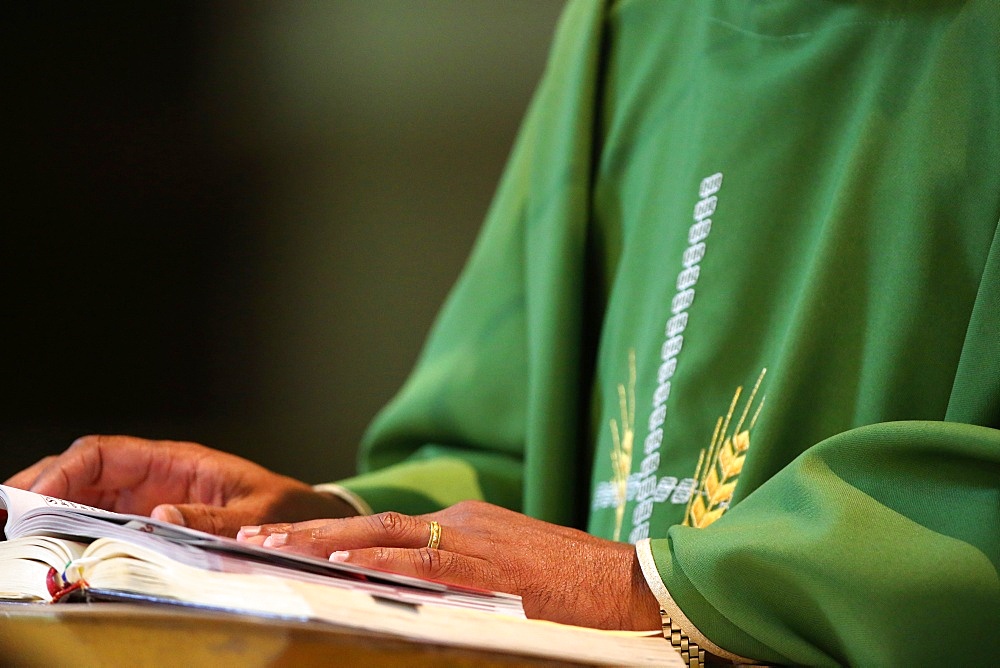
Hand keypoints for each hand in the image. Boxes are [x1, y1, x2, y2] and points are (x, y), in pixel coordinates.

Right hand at [5, 435, 356, 535]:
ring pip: (85, 491)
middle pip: (83, 468)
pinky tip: (53, 540)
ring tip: (20, 528)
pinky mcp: (151, 516)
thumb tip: (163, 513)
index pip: (105, 452)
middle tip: (10, 513)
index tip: (38, 496)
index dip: (66, 470)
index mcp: (177, 460)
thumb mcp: (254, 513)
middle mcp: (155, 474)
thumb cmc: (281, 507)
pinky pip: (102, 515)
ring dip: (51, 505)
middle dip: (43, 484)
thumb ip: (212, 515)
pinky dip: (73, 524)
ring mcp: (149, 495)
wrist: (301, 517)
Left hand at [237, 500, 661, 629]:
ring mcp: (472, 540)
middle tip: (255, 540)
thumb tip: (419, 592)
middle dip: (309, 534)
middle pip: (372, 525)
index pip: (385, 528)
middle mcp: (461, 524)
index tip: (287, 544)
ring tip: (272, 550)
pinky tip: (339, 563)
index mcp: (465, 525)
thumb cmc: (574, 585)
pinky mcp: (487, 565)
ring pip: (383, 537)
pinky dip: (376, 559)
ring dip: (324, 544)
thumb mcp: (510, 574)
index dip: (332, 536)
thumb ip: (463, 576)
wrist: (628, 582)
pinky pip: (420, 561)